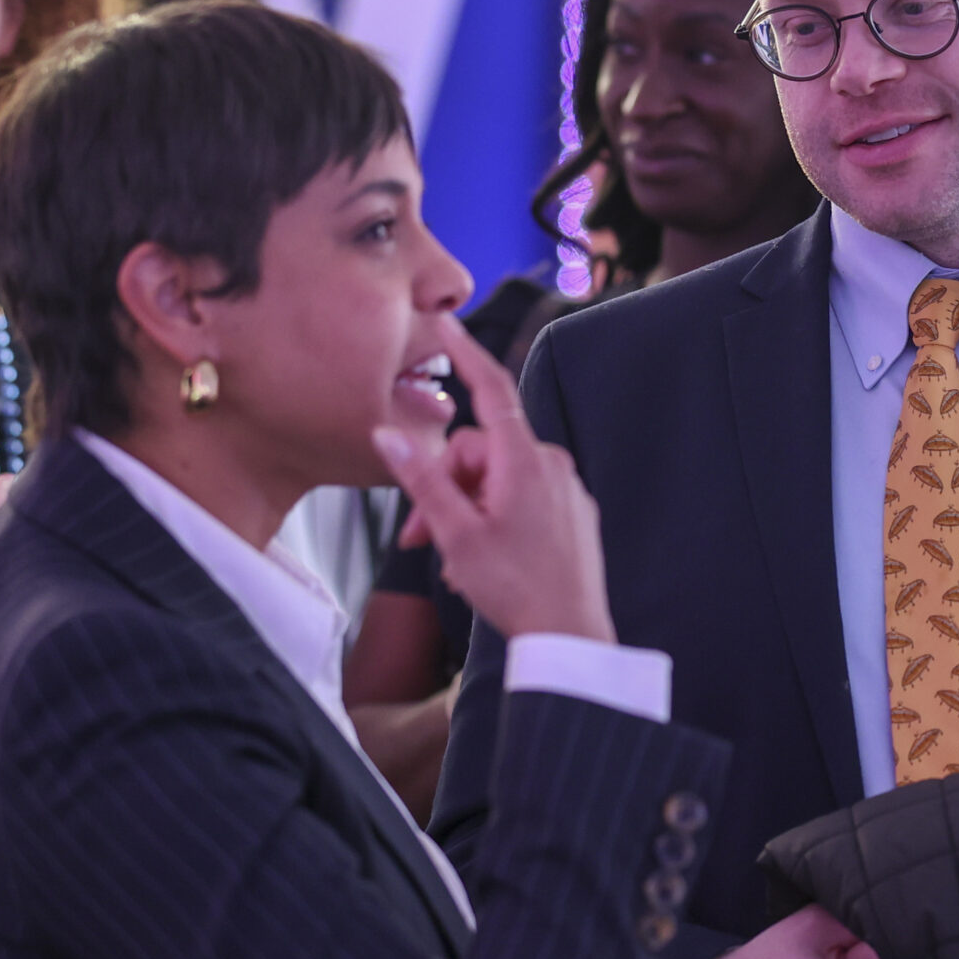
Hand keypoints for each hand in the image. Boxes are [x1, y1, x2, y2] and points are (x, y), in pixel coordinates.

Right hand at [372, 318, 614, 643]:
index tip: (446, 323)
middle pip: (479, 451)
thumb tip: (387, 435)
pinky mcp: (571, 515)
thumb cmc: (515, 587)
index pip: (491, 389)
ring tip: (452, 561)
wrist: (571, 635)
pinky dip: (493, 521)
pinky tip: (482, 564)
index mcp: (524, 461)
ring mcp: (565, 491)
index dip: (465, 354)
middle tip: (416, 536)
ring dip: (464, 510)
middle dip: (443, 484)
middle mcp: (551, 466)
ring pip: (496, 480)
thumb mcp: (454, 533)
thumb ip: (421, 480)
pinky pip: (522, 501)